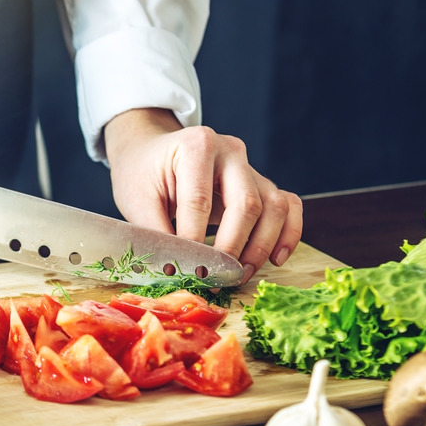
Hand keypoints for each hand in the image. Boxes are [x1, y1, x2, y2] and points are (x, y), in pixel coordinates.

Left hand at [104, 108, 302, 284]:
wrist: (152, 154)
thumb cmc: (143, 174)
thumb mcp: (137, 200)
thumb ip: (156, 235)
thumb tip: (175, 271)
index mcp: (196, 146)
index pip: (200, 201)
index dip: (194, 241)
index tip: (185, 272)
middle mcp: (231, 152)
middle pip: (247, 203)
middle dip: (232, 249)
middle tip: (216, 279)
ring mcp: (251, 167)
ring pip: (274, 207)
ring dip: (261, 247)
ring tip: (240, 275)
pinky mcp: (262, 184)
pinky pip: (289, 206)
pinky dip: (288, 234)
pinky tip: (275, 259)